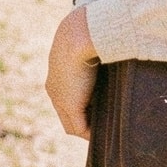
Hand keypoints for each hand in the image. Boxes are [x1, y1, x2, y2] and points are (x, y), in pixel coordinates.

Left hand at [45, 5, 98, 138]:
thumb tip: (112, 51)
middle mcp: (55, 89)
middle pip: (66, 116)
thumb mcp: (89, 46)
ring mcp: (60, 99)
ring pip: (71, 124)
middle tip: (101, 125)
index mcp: (57, 74)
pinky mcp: (70, 105)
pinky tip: (104, 133)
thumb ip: (96, 55)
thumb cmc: (88, 32)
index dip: (82, 107)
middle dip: (83, 122)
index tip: (98, 110)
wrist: (80, 33)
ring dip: (87, 129)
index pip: (66, 99)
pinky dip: (91, 133)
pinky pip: (80, 128)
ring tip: (105, 131)